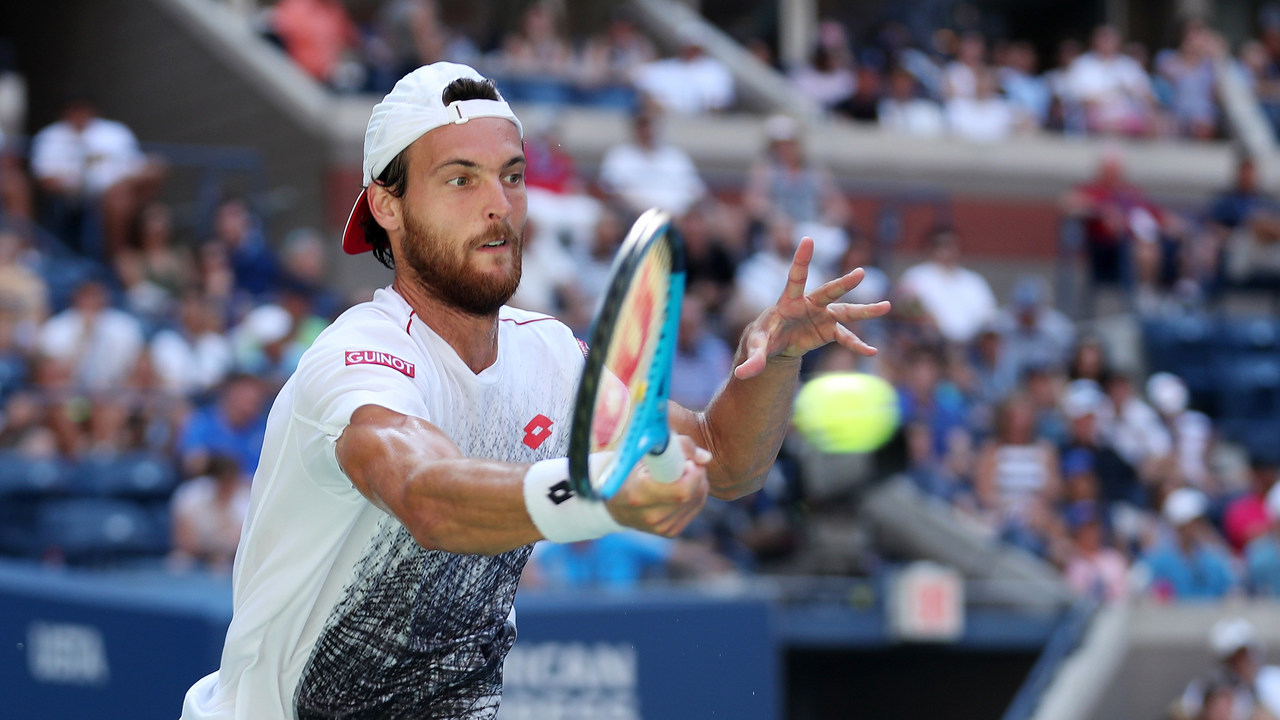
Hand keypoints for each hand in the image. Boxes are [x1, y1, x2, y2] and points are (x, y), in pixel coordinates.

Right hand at [606, 435, 710, 537]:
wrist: (613, 501)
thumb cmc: (629, 470)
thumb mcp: (644, 453)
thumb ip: (677, 447)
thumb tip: (706, 458)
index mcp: (639, 493)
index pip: (682, 490)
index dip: (692, 473)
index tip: (687, 462)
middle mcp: (650, 515)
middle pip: (693, 495)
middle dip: (698, 475)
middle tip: (689, 463)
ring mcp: (660, 527)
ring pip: (697, 502)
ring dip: (698, 484)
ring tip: (683, 474)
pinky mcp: (668, 532)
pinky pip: (694, 510)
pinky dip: (695, 495)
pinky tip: (682, 487)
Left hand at [734, 237, 890, 379]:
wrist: (775, 343)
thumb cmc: (763, 338)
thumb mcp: (756, 347)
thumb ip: (753, 359)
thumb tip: (742, 374)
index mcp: (788, 301)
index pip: (795, 276)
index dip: (801, 259)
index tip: (808, 240)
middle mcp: (809, 303)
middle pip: (828, 292)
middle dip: (843, 284)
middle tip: (860, 273)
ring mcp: (822, 315)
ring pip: (845, 311)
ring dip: (864, 310)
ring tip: (886, 306)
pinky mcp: (828, 329)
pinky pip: (846, 337)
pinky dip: (857, 345)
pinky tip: (871, 352)